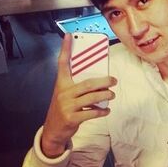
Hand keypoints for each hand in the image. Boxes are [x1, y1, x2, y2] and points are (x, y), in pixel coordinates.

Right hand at [41, 34, 116, 157]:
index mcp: (61, 84)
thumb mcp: (65, 94)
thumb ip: (77, 84)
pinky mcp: (72, 118)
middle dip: (103, 81)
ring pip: (91, 97)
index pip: (62, 63)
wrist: (53, 130)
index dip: (65, 49)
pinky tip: (106, 110)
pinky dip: (101, 111)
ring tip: (112, 94)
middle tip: (114, 80)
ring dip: (105, 96)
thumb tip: (98, 77)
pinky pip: (91, 113)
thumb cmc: (63, 107)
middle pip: (87, 83)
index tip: (69, 35)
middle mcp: (63, 93)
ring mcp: (67, 106)